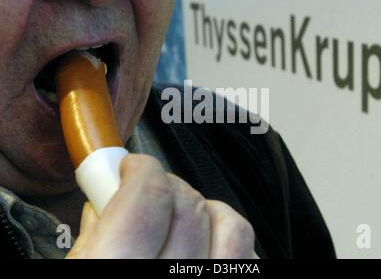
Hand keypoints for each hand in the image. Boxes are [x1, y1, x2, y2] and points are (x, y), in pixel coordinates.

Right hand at [67, 154, 258, 258]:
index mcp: (117, 272)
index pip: (147, 198)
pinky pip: (249, 253)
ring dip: (203, 209)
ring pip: (230, 223)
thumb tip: (108, 198)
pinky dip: (227, 238)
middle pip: (188, 204)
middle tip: (148, 192)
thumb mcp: (78, 271)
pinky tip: (204, 246)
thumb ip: (92, 237)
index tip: (132, 166)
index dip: (140, 169)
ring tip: (181, 220)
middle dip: (165, 185)